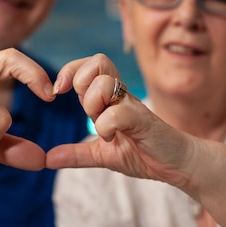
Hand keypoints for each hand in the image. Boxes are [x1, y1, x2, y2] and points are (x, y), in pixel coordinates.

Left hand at [47, 54, 194, 185]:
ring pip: (105, 83)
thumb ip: (77, 154)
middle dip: (81, 83)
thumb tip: (48, 158)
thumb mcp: (103, 155)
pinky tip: (111, 139)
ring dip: (94, 105)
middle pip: (97, 61)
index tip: (58, 92)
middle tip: (86, 109)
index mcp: (111, 98)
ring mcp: (134, 105)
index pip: (89, 64)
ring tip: (101, 127)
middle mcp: (122, 95)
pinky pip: (117, 113)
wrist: (177, 165)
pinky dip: (106, 127)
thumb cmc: (145, 153)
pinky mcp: (144, 121)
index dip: (70, 71)